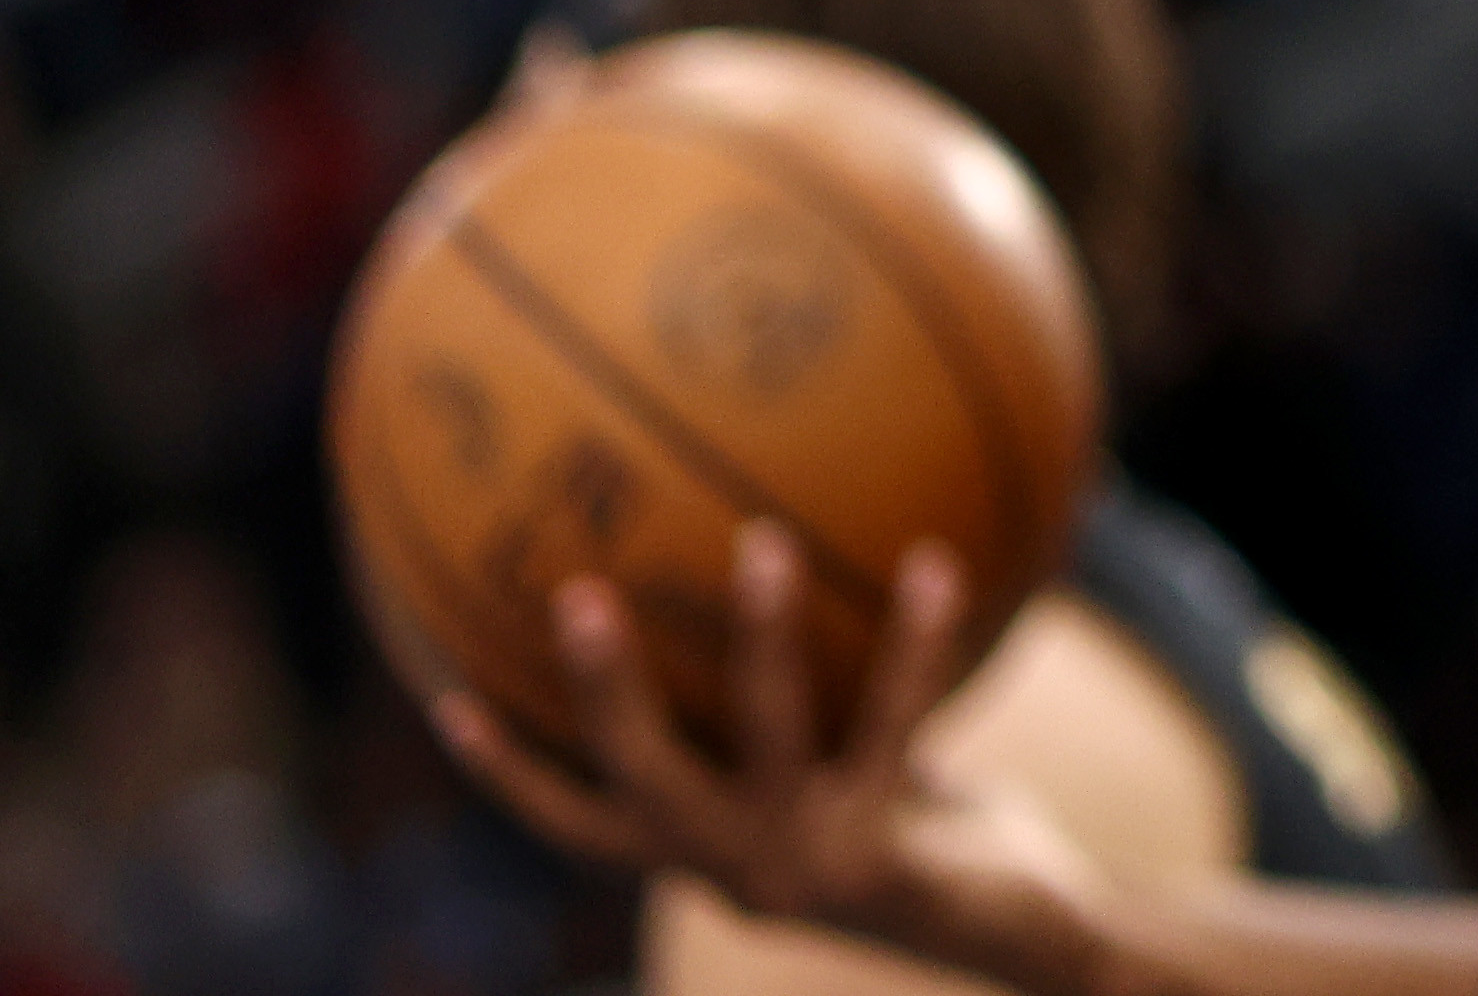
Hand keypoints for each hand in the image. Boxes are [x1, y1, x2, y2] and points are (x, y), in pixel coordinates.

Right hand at [428, 526, 1115, 992]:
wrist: (1033, 937)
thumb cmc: (936, 839)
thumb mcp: (857, 776)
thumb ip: (818, 716)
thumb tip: (788, 577)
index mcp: (707, 858)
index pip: (579, 824)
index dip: (510, 772)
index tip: (445, 700)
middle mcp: (736, 870)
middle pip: (637, 779)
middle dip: (601, 690)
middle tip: (576, 590)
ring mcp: (805, 867)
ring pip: (764, 738)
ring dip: (760, 638)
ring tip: (762, 540)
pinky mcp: (883, 857)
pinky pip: (894, 722)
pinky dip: (915, 642)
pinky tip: (934, 564)